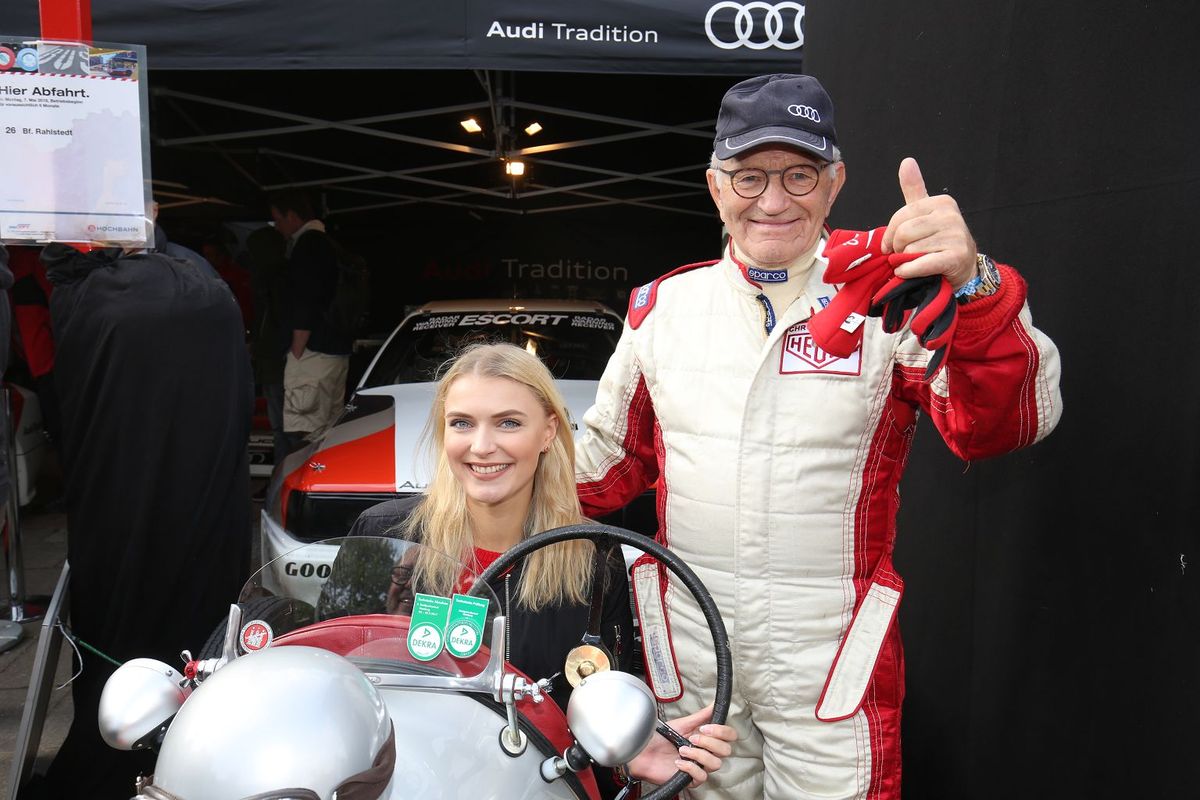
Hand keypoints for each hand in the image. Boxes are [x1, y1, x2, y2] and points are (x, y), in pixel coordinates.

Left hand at [627, 703, 736, 787]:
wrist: (643, 753)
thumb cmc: (660, 739)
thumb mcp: (681, 724)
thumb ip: (700, 716)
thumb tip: (714, 704)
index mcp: (706, 738)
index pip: (729, 736)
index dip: (722, 731)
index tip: (705, 727)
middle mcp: (706, 753)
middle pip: (726, 750)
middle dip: (710, 742)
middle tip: (693, 738)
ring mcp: (699, 766)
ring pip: (715, 763)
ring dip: (698, 754)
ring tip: (683, 749)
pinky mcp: (691, 779)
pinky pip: (701, 776)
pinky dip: (690, 768)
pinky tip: (679, 762)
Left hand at [881, 157, 976, 288]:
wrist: (963, 268)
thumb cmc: (938, 239)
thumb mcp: (926, 213)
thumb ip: (915, 189)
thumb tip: (907, 161)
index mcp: (941, 202)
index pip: (900, 217)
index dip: (890, 234)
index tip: (891, 245)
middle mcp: (950, 216)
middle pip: (903, 233)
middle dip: (897, 248)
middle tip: (903, 255)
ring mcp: (956, 236)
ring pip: (910, 250)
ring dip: (904, 262)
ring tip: (914, 262)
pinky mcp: (956, 257)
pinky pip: (919, 264)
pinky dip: (907, 271)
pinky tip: (907, 272)